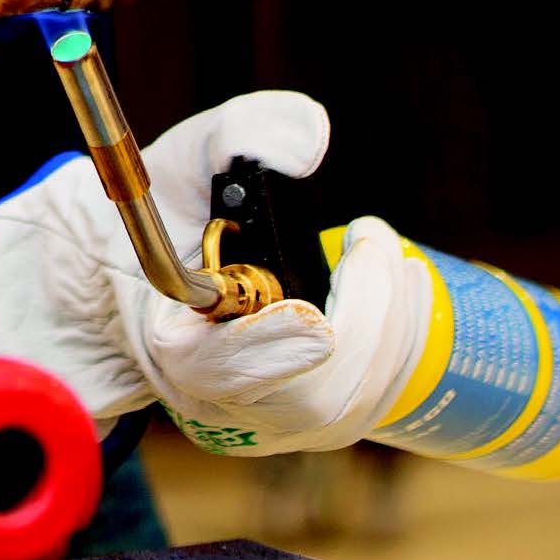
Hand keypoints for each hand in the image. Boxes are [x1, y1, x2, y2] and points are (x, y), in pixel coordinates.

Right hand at [0, 91, 429, 456]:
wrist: (152, 271)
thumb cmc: (172, 215)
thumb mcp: (185, 159)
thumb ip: (238, 136)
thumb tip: (307, 144)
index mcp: (175, 346)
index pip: (223, 371)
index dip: (271, 351)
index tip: (315, 318)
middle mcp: (223, 404)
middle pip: (313, 396)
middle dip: (364, 317)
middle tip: (370, 242)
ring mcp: (272, 422)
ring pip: (354, 402)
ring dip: (393, 323)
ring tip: (390, 256)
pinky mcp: (312, 421)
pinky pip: (372, 400)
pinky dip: (401, 342)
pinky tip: (406, 287)